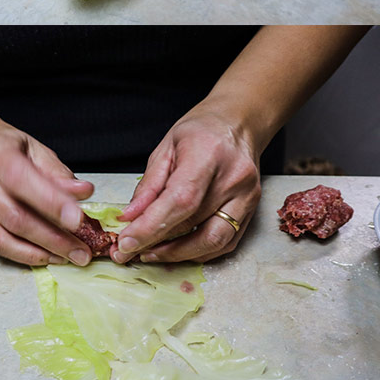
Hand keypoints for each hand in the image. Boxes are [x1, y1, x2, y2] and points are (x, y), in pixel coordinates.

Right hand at [0, 122, 97, 266]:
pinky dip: (24, 255)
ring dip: (40, 252)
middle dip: (53, 238)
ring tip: (68, 258)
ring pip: (2, 237)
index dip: (51, 202)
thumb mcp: (38, 150)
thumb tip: (83, 193)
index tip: (78, 220)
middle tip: (82, 251)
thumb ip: (59, 174)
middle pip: (14, 216)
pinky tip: (47, 256)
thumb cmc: (11, 148)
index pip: (21, 180)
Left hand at [111, 103, 260, 263]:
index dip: (152, 226)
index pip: (181, 200)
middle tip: (130, 251)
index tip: (127, 243)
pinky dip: (199, 251)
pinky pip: (226, 243)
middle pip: (194, 224)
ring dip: (179, 254)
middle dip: (157, 243)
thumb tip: (130, 218)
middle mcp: (234, 178)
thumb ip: (149, 185)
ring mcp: (247, 196)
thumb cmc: (202, 131)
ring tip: (152, 252)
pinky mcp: (253, 210)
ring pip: (213, 241)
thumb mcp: (166, 148)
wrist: (238, 125)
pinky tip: (178, 249)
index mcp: (209, 154)